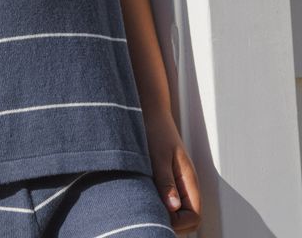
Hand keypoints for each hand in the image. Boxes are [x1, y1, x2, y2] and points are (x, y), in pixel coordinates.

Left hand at [144, 109, 201, 234]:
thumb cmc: (155, 129)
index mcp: (189, 180)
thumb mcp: (158, 155)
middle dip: (169, 222)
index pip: (194, 217)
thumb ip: (166, 181)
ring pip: (174, 211)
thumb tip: (173, 207)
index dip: (178, 223)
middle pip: (185, 219)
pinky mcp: (165, 179)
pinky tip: (141, 195)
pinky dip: (155, 203)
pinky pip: (165, 200)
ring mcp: (175, 183)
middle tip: (147, 211)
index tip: (158, 215)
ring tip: (143, 201)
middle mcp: (185, 185)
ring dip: (161, 212)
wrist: (150, 111)